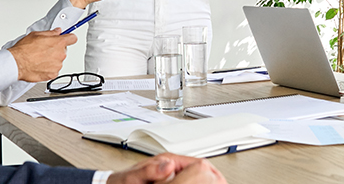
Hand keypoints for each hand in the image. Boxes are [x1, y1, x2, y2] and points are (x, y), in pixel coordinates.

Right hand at [7, 32, 76, 81]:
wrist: (16, 64)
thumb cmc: (24, 50)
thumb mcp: (36, 35)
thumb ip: (50, 33)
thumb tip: (57, 32)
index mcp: (58, 43)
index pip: (72, 38)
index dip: (69, 38)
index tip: (67, 38)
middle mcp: (60, 54)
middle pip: (63, 50)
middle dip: (56, 49)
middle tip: (44, 49)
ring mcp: (57, 65)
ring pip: (58, 60)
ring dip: (52, 59)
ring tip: (39, 58)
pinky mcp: (53, 74)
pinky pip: (54, 70)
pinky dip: (48, 68)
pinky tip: (39, 65)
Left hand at [107, 154, 225, 183]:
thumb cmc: (120, 183)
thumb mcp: (133, 178)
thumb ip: (149, 170)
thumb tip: (168, 164)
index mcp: (166, 161)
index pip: (196, 162)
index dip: (209, 171)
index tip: (218, 179)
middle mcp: (170, 166)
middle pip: (199, 168)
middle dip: (212, 176)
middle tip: (222, 183)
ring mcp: (170, 173)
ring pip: (195, 175)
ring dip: (206, 180)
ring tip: (217, 183)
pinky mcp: (168, 180)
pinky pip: (187, 179)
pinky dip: (196, 181)